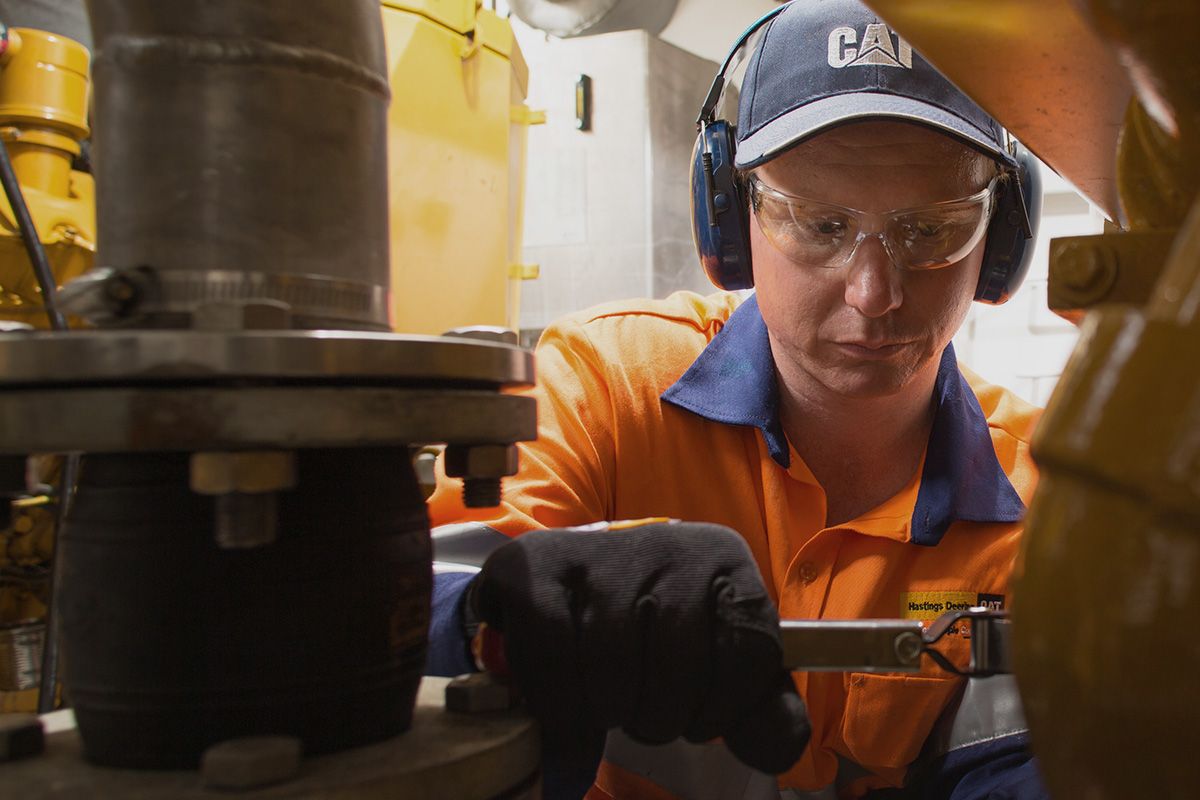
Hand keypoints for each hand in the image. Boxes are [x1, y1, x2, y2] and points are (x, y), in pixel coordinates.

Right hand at [471, 520, 809, 779]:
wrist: (566, 583)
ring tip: (603, 705)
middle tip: (642, 711)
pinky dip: (558, 701)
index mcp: (725, 560)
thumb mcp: (717, 665)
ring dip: (606, 713)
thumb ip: (761, 711)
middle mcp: (667, 543)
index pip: (753, 647)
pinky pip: (552, 655)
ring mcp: (597, 549)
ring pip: (613, 664)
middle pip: (679, 664)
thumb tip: (778, 751)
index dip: (726, 705)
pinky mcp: (535, 563)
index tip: (701, 716)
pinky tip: (563, 702)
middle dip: (659, 716)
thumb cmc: (652, 634)